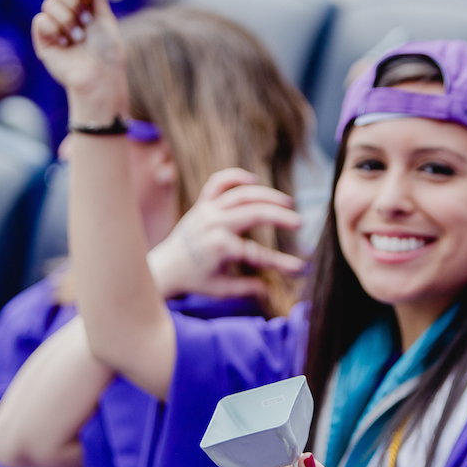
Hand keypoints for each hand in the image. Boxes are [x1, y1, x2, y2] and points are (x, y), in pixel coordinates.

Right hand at [30, 0, 126, 118]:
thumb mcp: (106, 19)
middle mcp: (66, 13)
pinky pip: (41, 20)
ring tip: (79, 38)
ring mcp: (54, 25)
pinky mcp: (43, 38)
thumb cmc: (107, 51)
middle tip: (84, 18)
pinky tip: (65, 44)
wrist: (98, 75)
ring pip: (49, 4)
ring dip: (67, 20)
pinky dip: (55, 30)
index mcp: (82, 5)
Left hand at [148, 169, 304, 300]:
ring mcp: (207, 210)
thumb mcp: (222, 290)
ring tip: (288, 203)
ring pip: (242, 194)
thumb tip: (273, 289)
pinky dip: (235, 177)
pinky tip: (254, 181)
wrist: (166, 267)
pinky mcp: (202, 203)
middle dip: (279, 217)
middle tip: (300, 222)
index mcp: (218, 247)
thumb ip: (248, 287)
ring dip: (267, 195)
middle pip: (253, 214)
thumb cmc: (196, 280)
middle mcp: (213, 224)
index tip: (299, 267)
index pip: (257, 253)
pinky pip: (218, 183)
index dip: (280, 262)